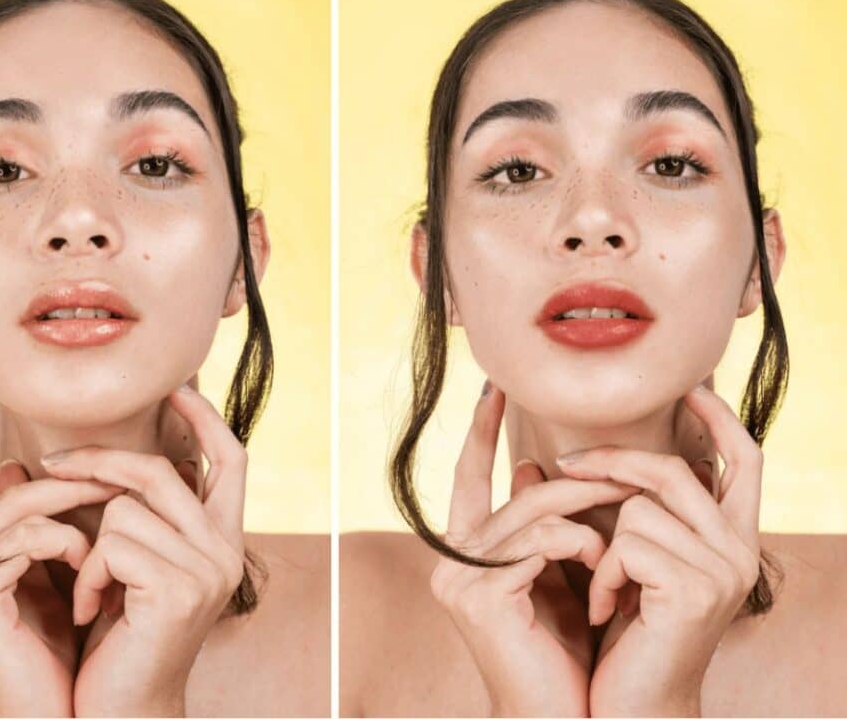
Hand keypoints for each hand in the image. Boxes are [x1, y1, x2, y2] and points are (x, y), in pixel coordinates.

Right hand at [0, 380, 125, 715]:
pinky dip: (64, 542)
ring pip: (21, 505)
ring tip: (114, 516)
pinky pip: (26, 537)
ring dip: (77, 507)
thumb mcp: (51, 569)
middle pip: (8, 488)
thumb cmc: (61, 642)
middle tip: (116, 469)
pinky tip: (87, 562)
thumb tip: (22, 467)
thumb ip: (39, 520)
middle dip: (68, 475)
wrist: (58, 711)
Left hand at [41, 385, 246, 716]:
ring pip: (128, 506)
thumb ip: (130, 512)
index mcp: (221, 538)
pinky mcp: (180, 589)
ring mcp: (209, 569)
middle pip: (163, 471)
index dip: (206, 419)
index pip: (231, 460)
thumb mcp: (130, 563)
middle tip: (51, 465)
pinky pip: (113, 543)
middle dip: (101, 462)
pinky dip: (88, 573)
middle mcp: (226, 550)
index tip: (177, 388)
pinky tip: (91, 608)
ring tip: (87, 585)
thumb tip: (86, 455)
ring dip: (88, 543)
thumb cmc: (119, 636)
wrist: (120, 711)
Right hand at [429, 384, 641, 716]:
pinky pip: (541, 541)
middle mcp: (451, 561)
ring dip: (588, 513)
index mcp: (465, 553)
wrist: (563, 718)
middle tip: (623, 469)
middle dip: (574, 478)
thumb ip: (541, 523)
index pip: (467, 478)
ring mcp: (459, 578)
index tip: (494, 390)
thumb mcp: (555, 574)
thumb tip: (527, 468)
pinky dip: (580, 544)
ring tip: (623, 529)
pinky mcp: (478, 596)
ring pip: (531, 511)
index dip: (479, 432)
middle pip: (515, 493)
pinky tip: (602, 565)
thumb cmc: (565, 650)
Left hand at [558, 384, 761, 715]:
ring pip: (640, 507)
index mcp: (730, 538)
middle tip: (565, 465)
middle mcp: (739, 550)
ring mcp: (723, 571)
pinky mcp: (695, 590)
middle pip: (675, 471)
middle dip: (613, 462)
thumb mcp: (624, 560)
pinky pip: (626, 544)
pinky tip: (608, 611)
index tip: (692, 387)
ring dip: (602, 544)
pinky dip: (603, 575)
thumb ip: (617, 509)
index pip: (744, 462)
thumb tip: (553, 458)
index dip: (721, 419)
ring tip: (603, 586)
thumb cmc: (626, 631)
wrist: (632, 706)